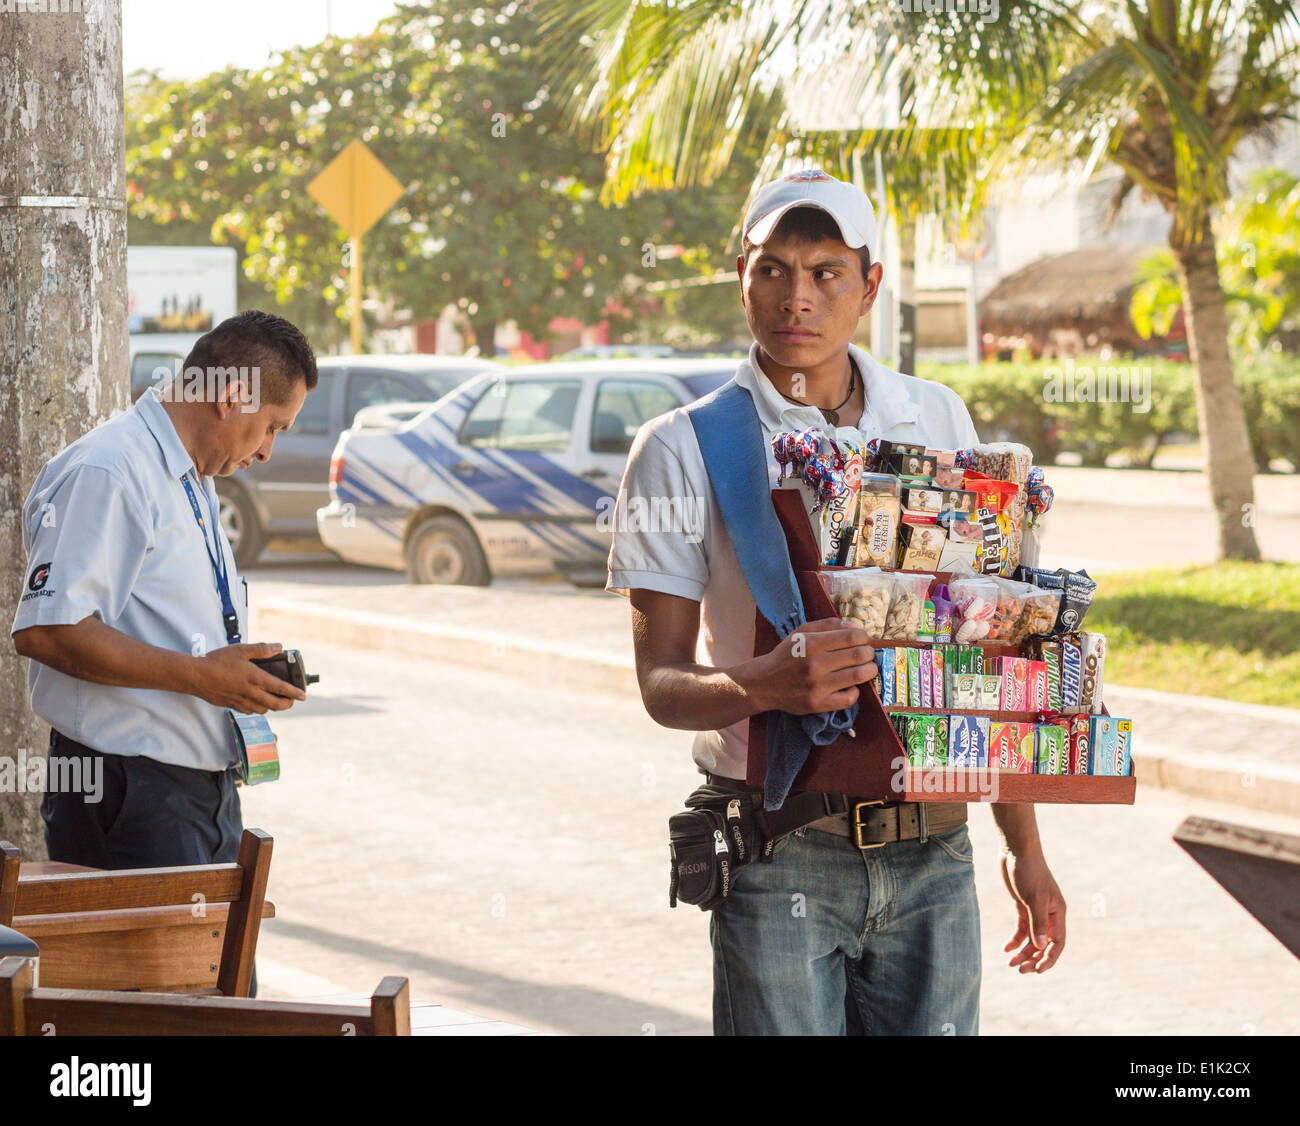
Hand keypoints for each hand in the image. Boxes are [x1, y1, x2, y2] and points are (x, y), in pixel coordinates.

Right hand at [188, 642, 307, 713]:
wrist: (194, 675)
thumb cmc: (216, 661)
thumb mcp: (241, 650)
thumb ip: (262, 649)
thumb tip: (279, 647)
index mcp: (255, 678)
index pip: (281, 688)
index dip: (294, 693)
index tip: (303, 695)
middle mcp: (250, 693)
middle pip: (275, 705)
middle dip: (287, 704)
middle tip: (292, 700)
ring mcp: (240, 701)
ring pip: (263, 710)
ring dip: (272, 707)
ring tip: (275, 700)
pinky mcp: (231, 705)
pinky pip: (249, 711)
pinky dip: (257, 708)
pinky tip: (256, 702)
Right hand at [745, 617, 876, 715]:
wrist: (764, 683)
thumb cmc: (786, 655)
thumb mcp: (801, 633)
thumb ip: (827, 626)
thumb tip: (855, 626)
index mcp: (811, 643)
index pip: (851, 637)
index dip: (864, 637)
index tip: (863, 639)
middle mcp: (815, 664)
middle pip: (859, 655)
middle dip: (869, 653)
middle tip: (867, 654)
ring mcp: (817, 686)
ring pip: (858, 676)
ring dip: (869, 670)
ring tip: (867, 668)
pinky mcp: (819, 704)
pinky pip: (850, 698)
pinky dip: (855, 691)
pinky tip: (850, 686)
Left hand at [1000, 849, 1065, 972]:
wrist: (1016, 850)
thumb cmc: (1028, 871)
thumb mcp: (1033, 898)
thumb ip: (1037, 923)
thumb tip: (1040, 947)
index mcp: (1057, 913)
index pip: (1057, 943)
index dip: (1049, 958)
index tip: (1037, 970)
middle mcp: (1048, 914)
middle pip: (1043, 943)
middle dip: (1033, 958)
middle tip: (1019, 969)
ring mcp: (1035, 910)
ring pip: (1032, 938)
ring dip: (1023, 951)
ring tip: (1010, 962)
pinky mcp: (1022, 905)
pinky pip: (1021, 928)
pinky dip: (1015, 939)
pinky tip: (1006, 948)